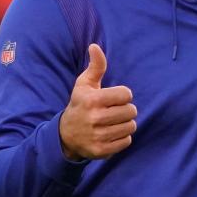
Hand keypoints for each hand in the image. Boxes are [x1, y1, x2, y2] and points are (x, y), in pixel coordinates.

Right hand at [59, 44, 137, 160]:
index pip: (126, 94)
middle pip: (131, 111)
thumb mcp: (84, 84)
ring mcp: (98, 136)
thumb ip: (95, 66)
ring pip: (131, 126)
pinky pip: (127, 141)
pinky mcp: (102, 151)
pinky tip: (111, 133)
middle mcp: (95, 119)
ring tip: (113, 122)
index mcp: (92, 100)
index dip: (123, 95)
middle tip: (114, 111)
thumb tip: (95, 46)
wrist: (66, 135)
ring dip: (125, 123)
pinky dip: (123, 137)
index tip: (112, 98)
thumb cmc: (80, 104)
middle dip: (126, 109)